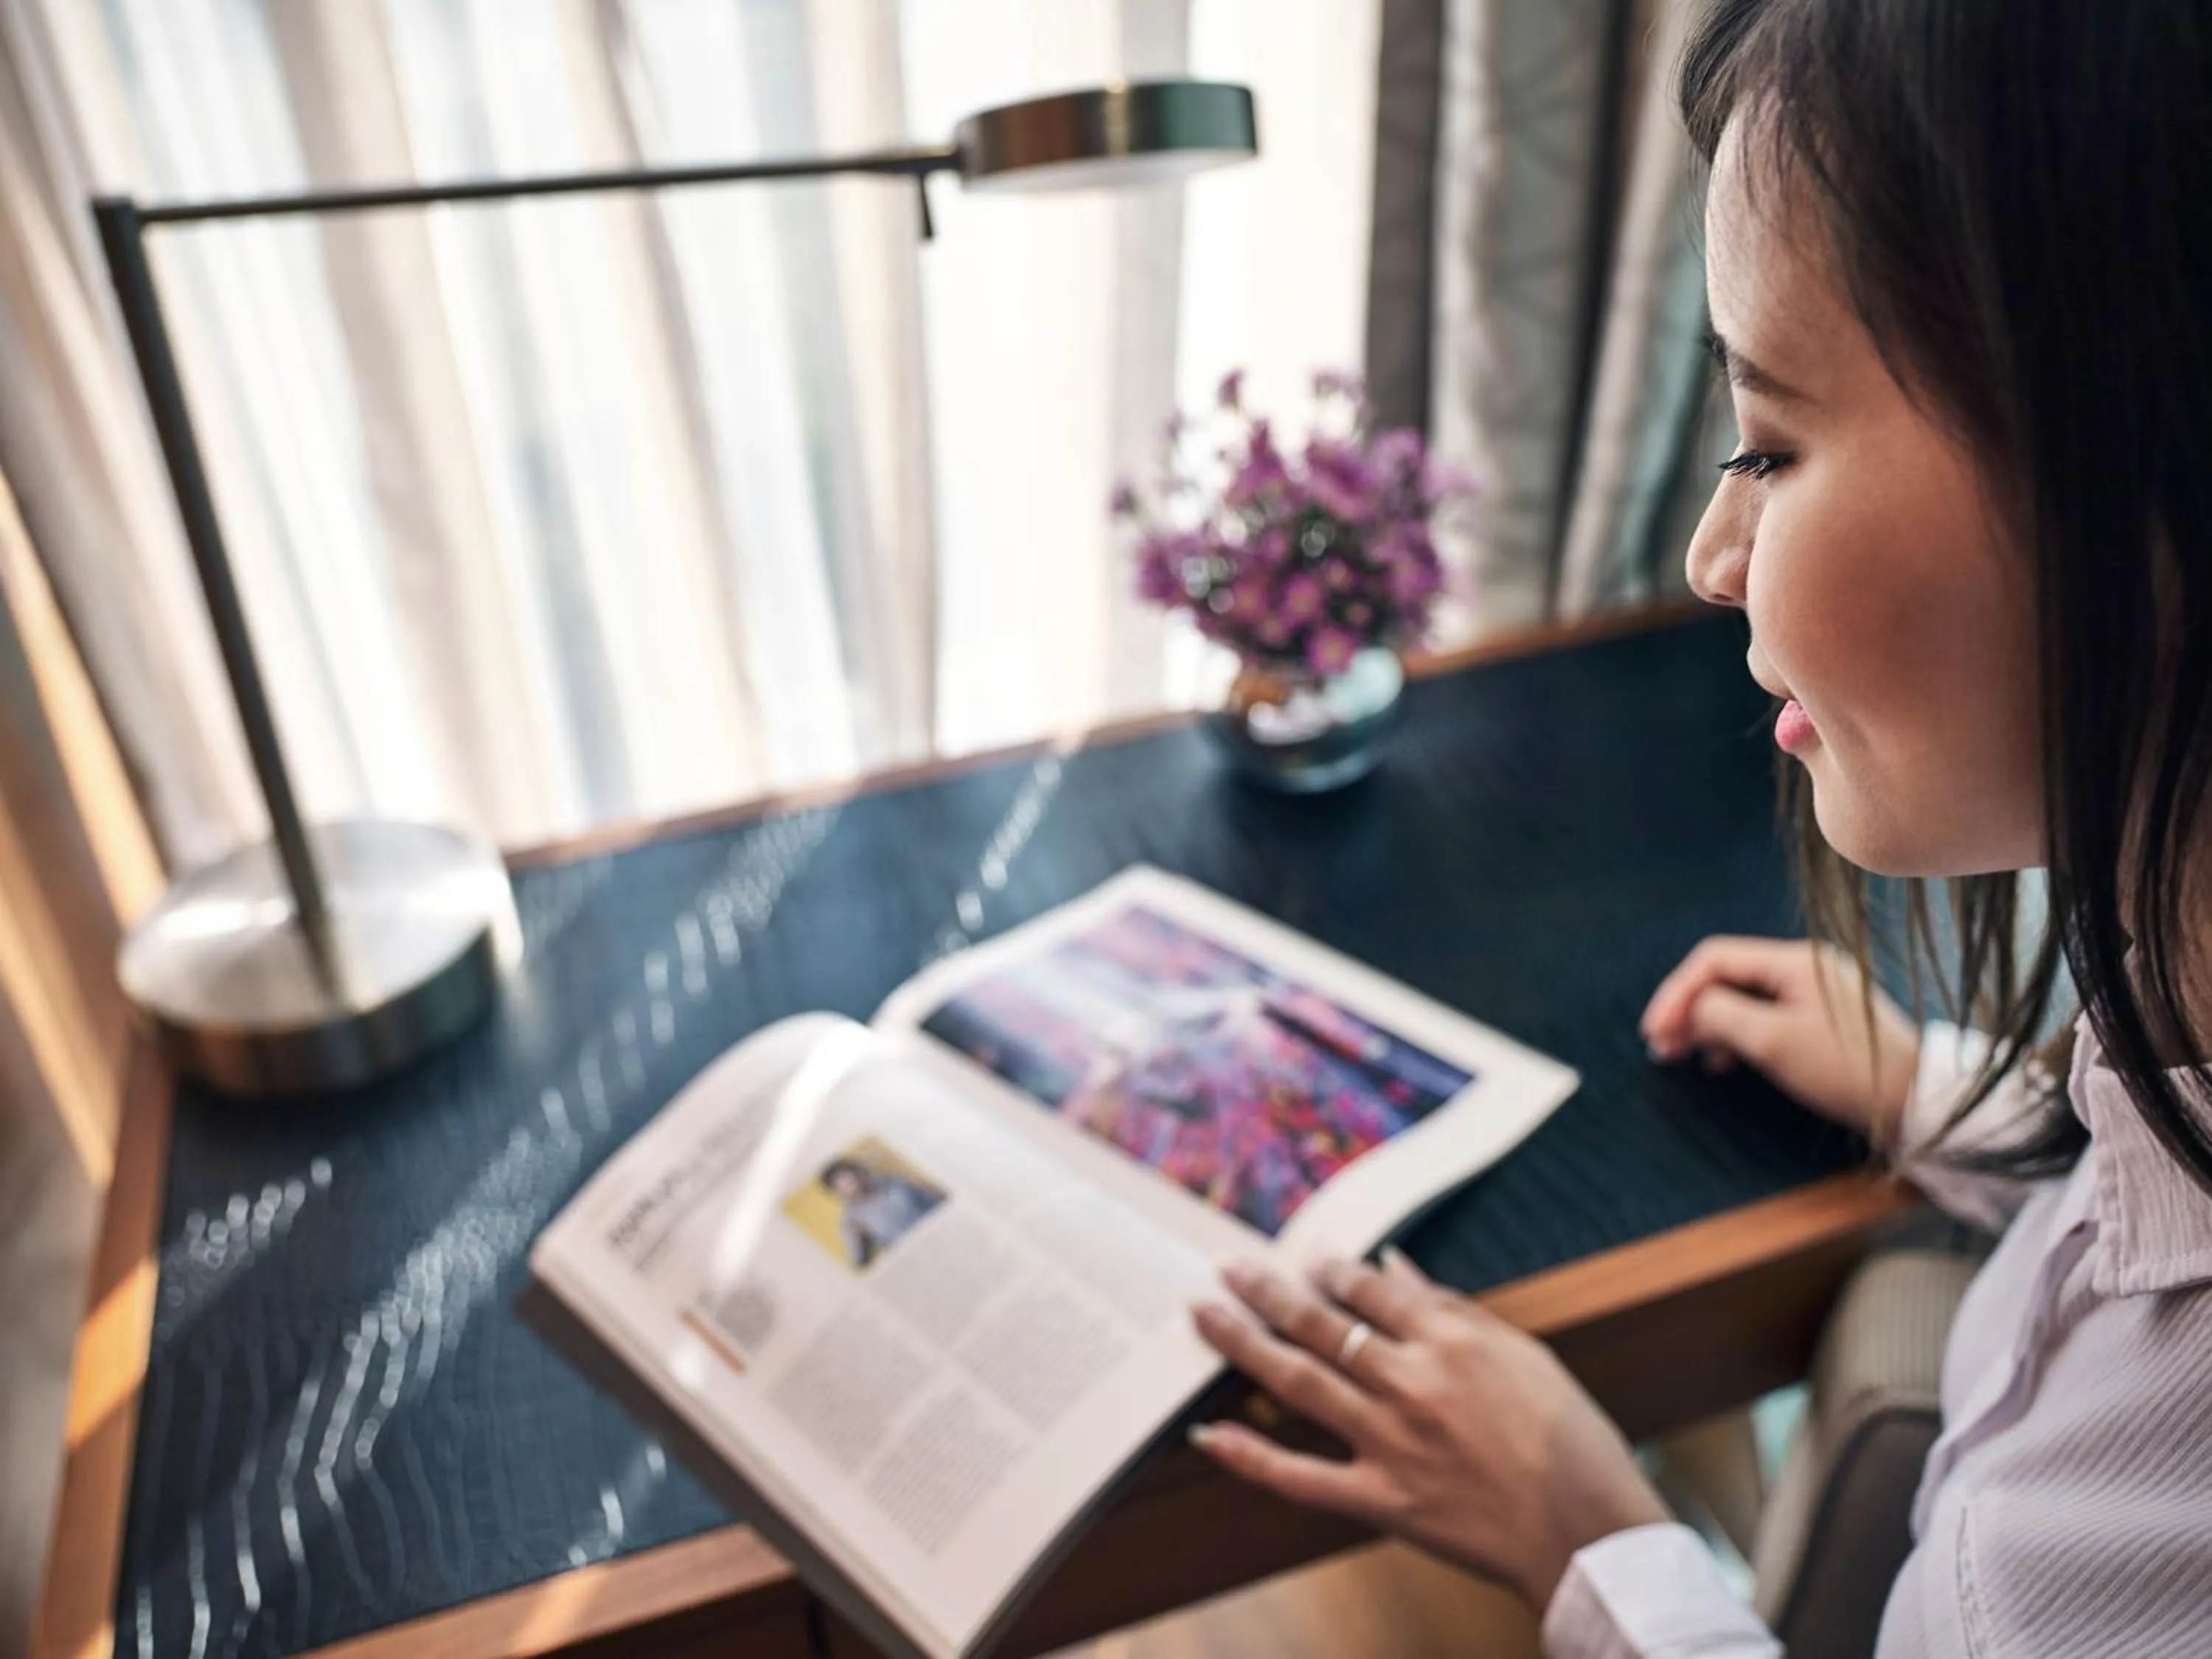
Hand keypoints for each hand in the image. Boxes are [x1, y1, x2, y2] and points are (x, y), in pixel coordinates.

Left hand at [1188, 1251, 1669, 1610]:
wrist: (1588, 1529)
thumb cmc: (1569, 1439)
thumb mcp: (1522, 1353)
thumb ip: (1451, 1308)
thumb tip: (1394, 1269)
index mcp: (1450, 1340)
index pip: (1369, 1290)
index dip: (1330, 1270)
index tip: (1306, 1261)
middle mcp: (1411, 1381)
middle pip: (1320, 1322)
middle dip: (1267, 1290)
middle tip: (1227, 1266)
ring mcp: (1390, 1441)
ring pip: (1300, 1380)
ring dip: (1244, 1342)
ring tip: (1203, 1312)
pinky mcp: (1382, 1498)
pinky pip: (1301, 1477)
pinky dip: (1251, 1457)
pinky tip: (1207, 1435)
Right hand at [1640, 935, 1920, 1146]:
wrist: (1914, 1101)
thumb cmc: (1844, 1068)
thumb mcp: (1772, 1041)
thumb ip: (1721, 1014)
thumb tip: (1689, 1008)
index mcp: (1794, 961)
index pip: (1715, 958)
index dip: (1676, 991)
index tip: (1654, 1030)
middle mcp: (1804, 967)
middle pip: (1726, 976)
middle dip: (1688, 1009)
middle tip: (1661, 1047)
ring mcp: (1814, 992)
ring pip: (1742, 998)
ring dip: (1708, 1024)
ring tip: (1683, 1056)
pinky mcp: (1820, 1020)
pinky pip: (1764, 1016)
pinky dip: (1735, 1035)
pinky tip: (1723, 1062)